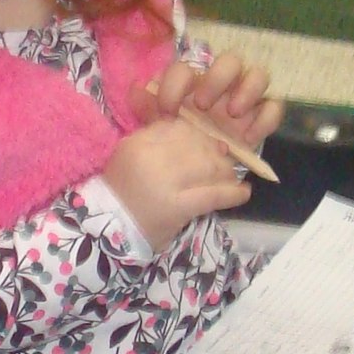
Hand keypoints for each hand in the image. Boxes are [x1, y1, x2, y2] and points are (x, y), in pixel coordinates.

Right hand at [103, 116, 251, 252]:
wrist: (109, 228)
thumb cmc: (122, 190)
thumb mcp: (130, 152)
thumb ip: (155, 134)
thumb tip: (189, 125)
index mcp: (140, 142)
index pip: (179, 128)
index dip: (198, 134)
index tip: (205, 141)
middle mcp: (153, 158)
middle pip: (197, 145)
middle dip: (214, 151)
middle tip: (224, 157)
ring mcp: (167, 183)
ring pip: (209, 167)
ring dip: (226, 170)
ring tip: (231, 174)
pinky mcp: (179, 207)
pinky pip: (214, 195)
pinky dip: (233, 193)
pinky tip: (244, 192)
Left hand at [135, 52, 285, 154]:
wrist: (197, 171)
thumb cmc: (178, 140)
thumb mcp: (158, 127)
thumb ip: (147, 107)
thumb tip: (137, 88)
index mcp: (193, 83)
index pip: (187, 67)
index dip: (175, 83)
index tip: (167, 109)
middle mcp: (222, 84)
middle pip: (231, 60)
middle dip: (217, 79)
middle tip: (203, 106)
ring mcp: (245, 99)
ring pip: (259, 75)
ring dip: (247, 91)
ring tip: (232, 115)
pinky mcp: (260, 118)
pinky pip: (274, 107)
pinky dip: (265, 119)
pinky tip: (247, 138)